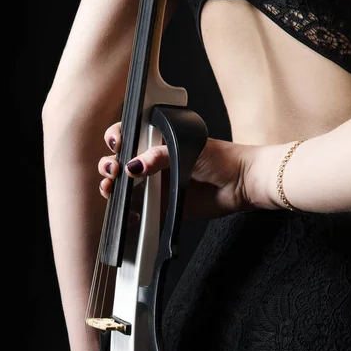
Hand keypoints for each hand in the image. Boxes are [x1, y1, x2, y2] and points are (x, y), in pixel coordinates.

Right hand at [98, 122, 265, 217]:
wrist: (241, 183)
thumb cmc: (220, 158)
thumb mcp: (185, 148)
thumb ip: (157, 156)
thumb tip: (132, 166)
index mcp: (158, 141)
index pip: (128, 136)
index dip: (116, 140)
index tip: (116, 146)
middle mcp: (154, 163)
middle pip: (120, 163)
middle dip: (109, 166)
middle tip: (114, 171)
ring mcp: (157, 185)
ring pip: (125, 188)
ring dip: (113, 189)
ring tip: (112, 189)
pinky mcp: (163, 207)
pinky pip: (140, 212)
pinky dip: (129, 214)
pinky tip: (127, 213)